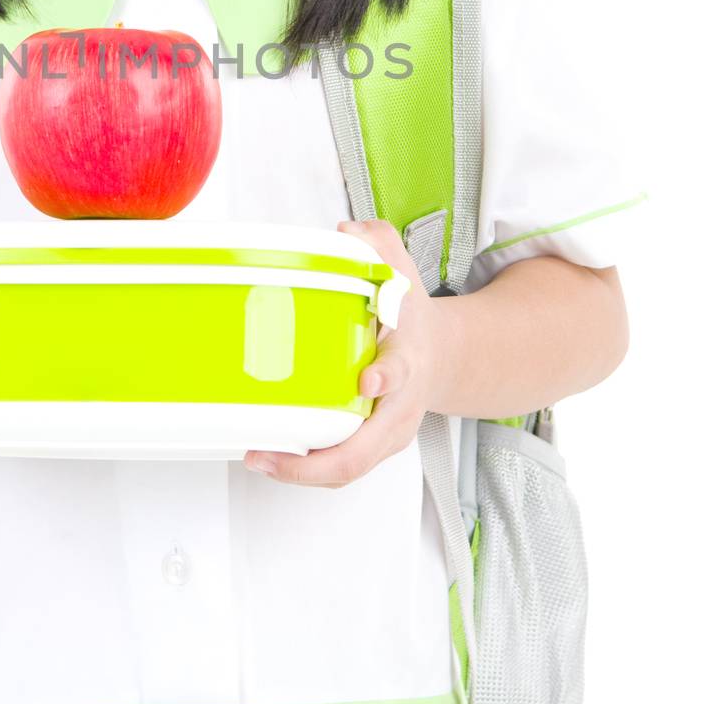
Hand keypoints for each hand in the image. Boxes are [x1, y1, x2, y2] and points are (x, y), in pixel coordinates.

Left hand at [242, 218, 446, 487]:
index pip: (401, 373)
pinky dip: (306, 471)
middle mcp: (399, 408)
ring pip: (348, 469)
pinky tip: (271, 460)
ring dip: (302, 473)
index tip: (368, 381)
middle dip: (315, 462)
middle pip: (364, 451)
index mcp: (408, 361)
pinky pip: (340, 469)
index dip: (386, 379)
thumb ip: (378, 245)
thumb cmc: (414, 319)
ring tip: (259, 459)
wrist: (444, 358)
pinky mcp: (371, 448)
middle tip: (271, 453)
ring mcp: (386, 435)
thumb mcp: (404, 272)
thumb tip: (346, 230)